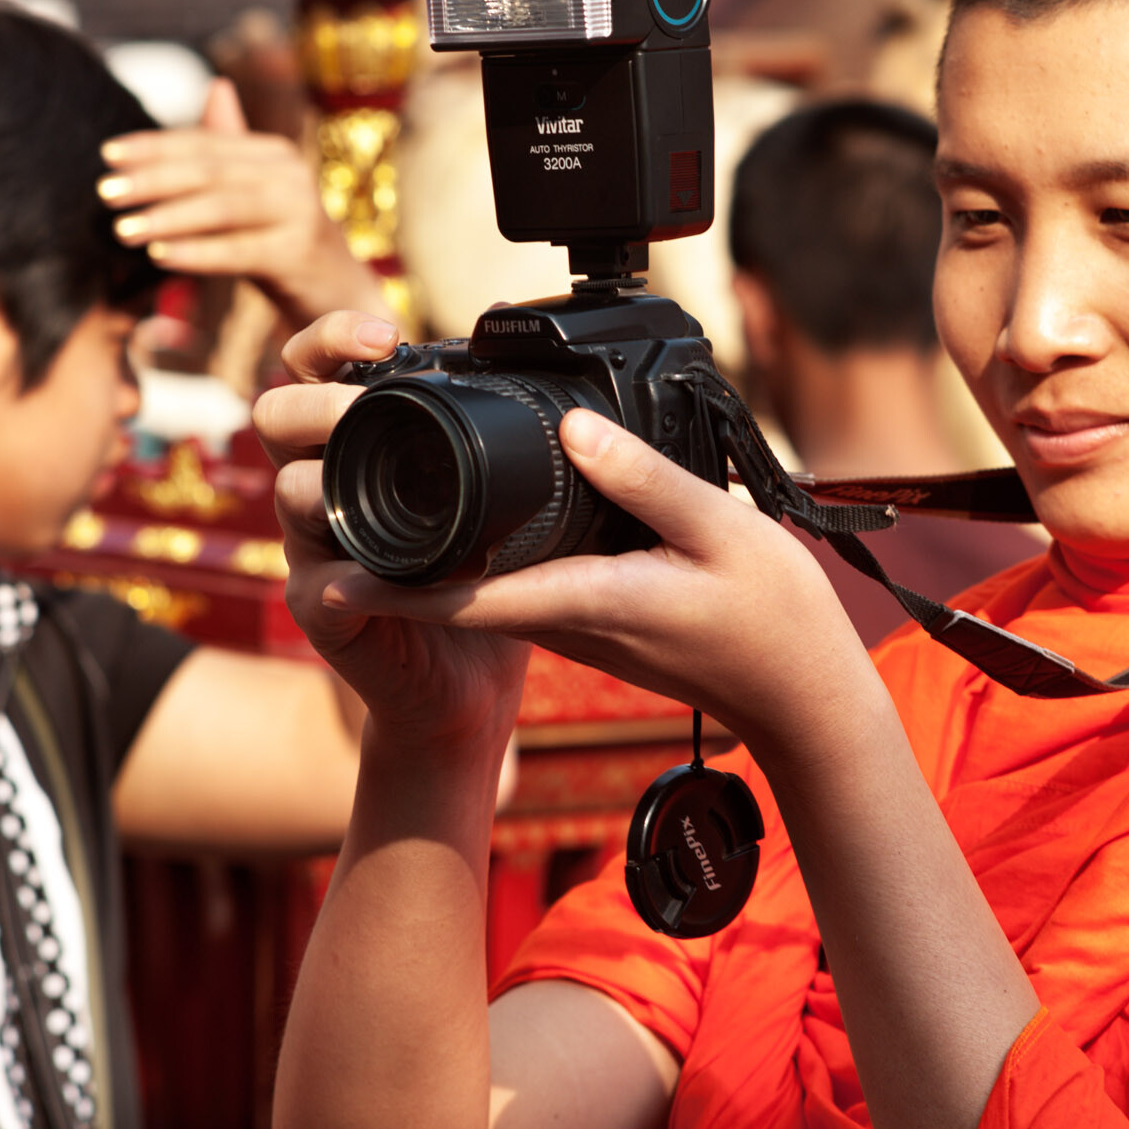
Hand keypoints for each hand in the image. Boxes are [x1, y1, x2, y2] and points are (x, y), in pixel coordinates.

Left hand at [100, 80, 387, 331]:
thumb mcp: (258, 190)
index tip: (108, 155)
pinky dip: (196, 252)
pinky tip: (160, 257)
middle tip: (106, 192)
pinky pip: (238, 251)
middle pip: (209, 171)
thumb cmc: (286, 241)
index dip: (154, 146)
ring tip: (122, 229)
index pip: (204, 142)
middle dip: (152, 180)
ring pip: (221, 208)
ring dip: (167, 217)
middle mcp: (290, 174)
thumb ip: (232, 145)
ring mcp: (299, 212)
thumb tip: (216, 85)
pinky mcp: (299, 253)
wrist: (341, 294)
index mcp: (273, 153)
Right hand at [252, 313, 528, 753]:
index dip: (333, 339)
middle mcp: (324, 489)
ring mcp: (316, 550)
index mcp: (360, 450)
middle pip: (274, 414)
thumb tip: (548, 379)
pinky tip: (365, 576)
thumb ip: (498, 440)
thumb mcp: (495, 499)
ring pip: (288, 493)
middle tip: (361, 406)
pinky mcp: (323, 612)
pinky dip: (342, 577)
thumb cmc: (481, 583)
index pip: (316, 370)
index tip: (386, 334)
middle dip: (315, 401)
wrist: (470, 686)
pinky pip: (315, 585)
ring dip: (323, 481)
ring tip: (366, 480)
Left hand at [317, 403, 888, 777]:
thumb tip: (573, 428)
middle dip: (392, 558)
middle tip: (331, 503)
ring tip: (378, 498)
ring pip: (484, 587)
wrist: (802, 700)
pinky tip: (477, 513)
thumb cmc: (774, 623)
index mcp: (586, 601)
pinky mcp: (596, 620)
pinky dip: (484, 556)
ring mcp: (580, 625)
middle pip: (458, 589)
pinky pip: (522, 585)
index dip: (391, 588)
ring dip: (432, 557)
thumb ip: (644, 478)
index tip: (325, 574)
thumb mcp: (722, 531)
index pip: (466, 599)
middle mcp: (569, 620)